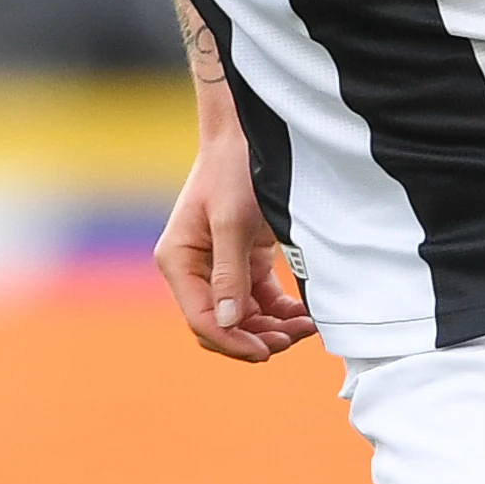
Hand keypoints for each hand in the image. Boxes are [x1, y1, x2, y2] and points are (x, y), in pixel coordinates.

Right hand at [158, 120, 312, 361]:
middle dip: (255, 338)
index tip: (268, 350)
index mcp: (178, 261)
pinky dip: (280, 311)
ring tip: (306, 327)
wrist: (247, 133)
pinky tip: (305, 314)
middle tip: (293, 339)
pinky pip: (258, 299)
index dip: (233, 341)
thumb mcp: (232, 220)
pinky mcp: (241, 260)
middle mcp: (192, 269)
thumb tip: (229, 323)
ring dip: (271, 328)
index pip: (202, 319)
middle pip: (220, 324)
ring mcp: (217, 267)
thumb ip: (230, 273)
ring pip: (242, 317)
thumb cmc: (233, 168)